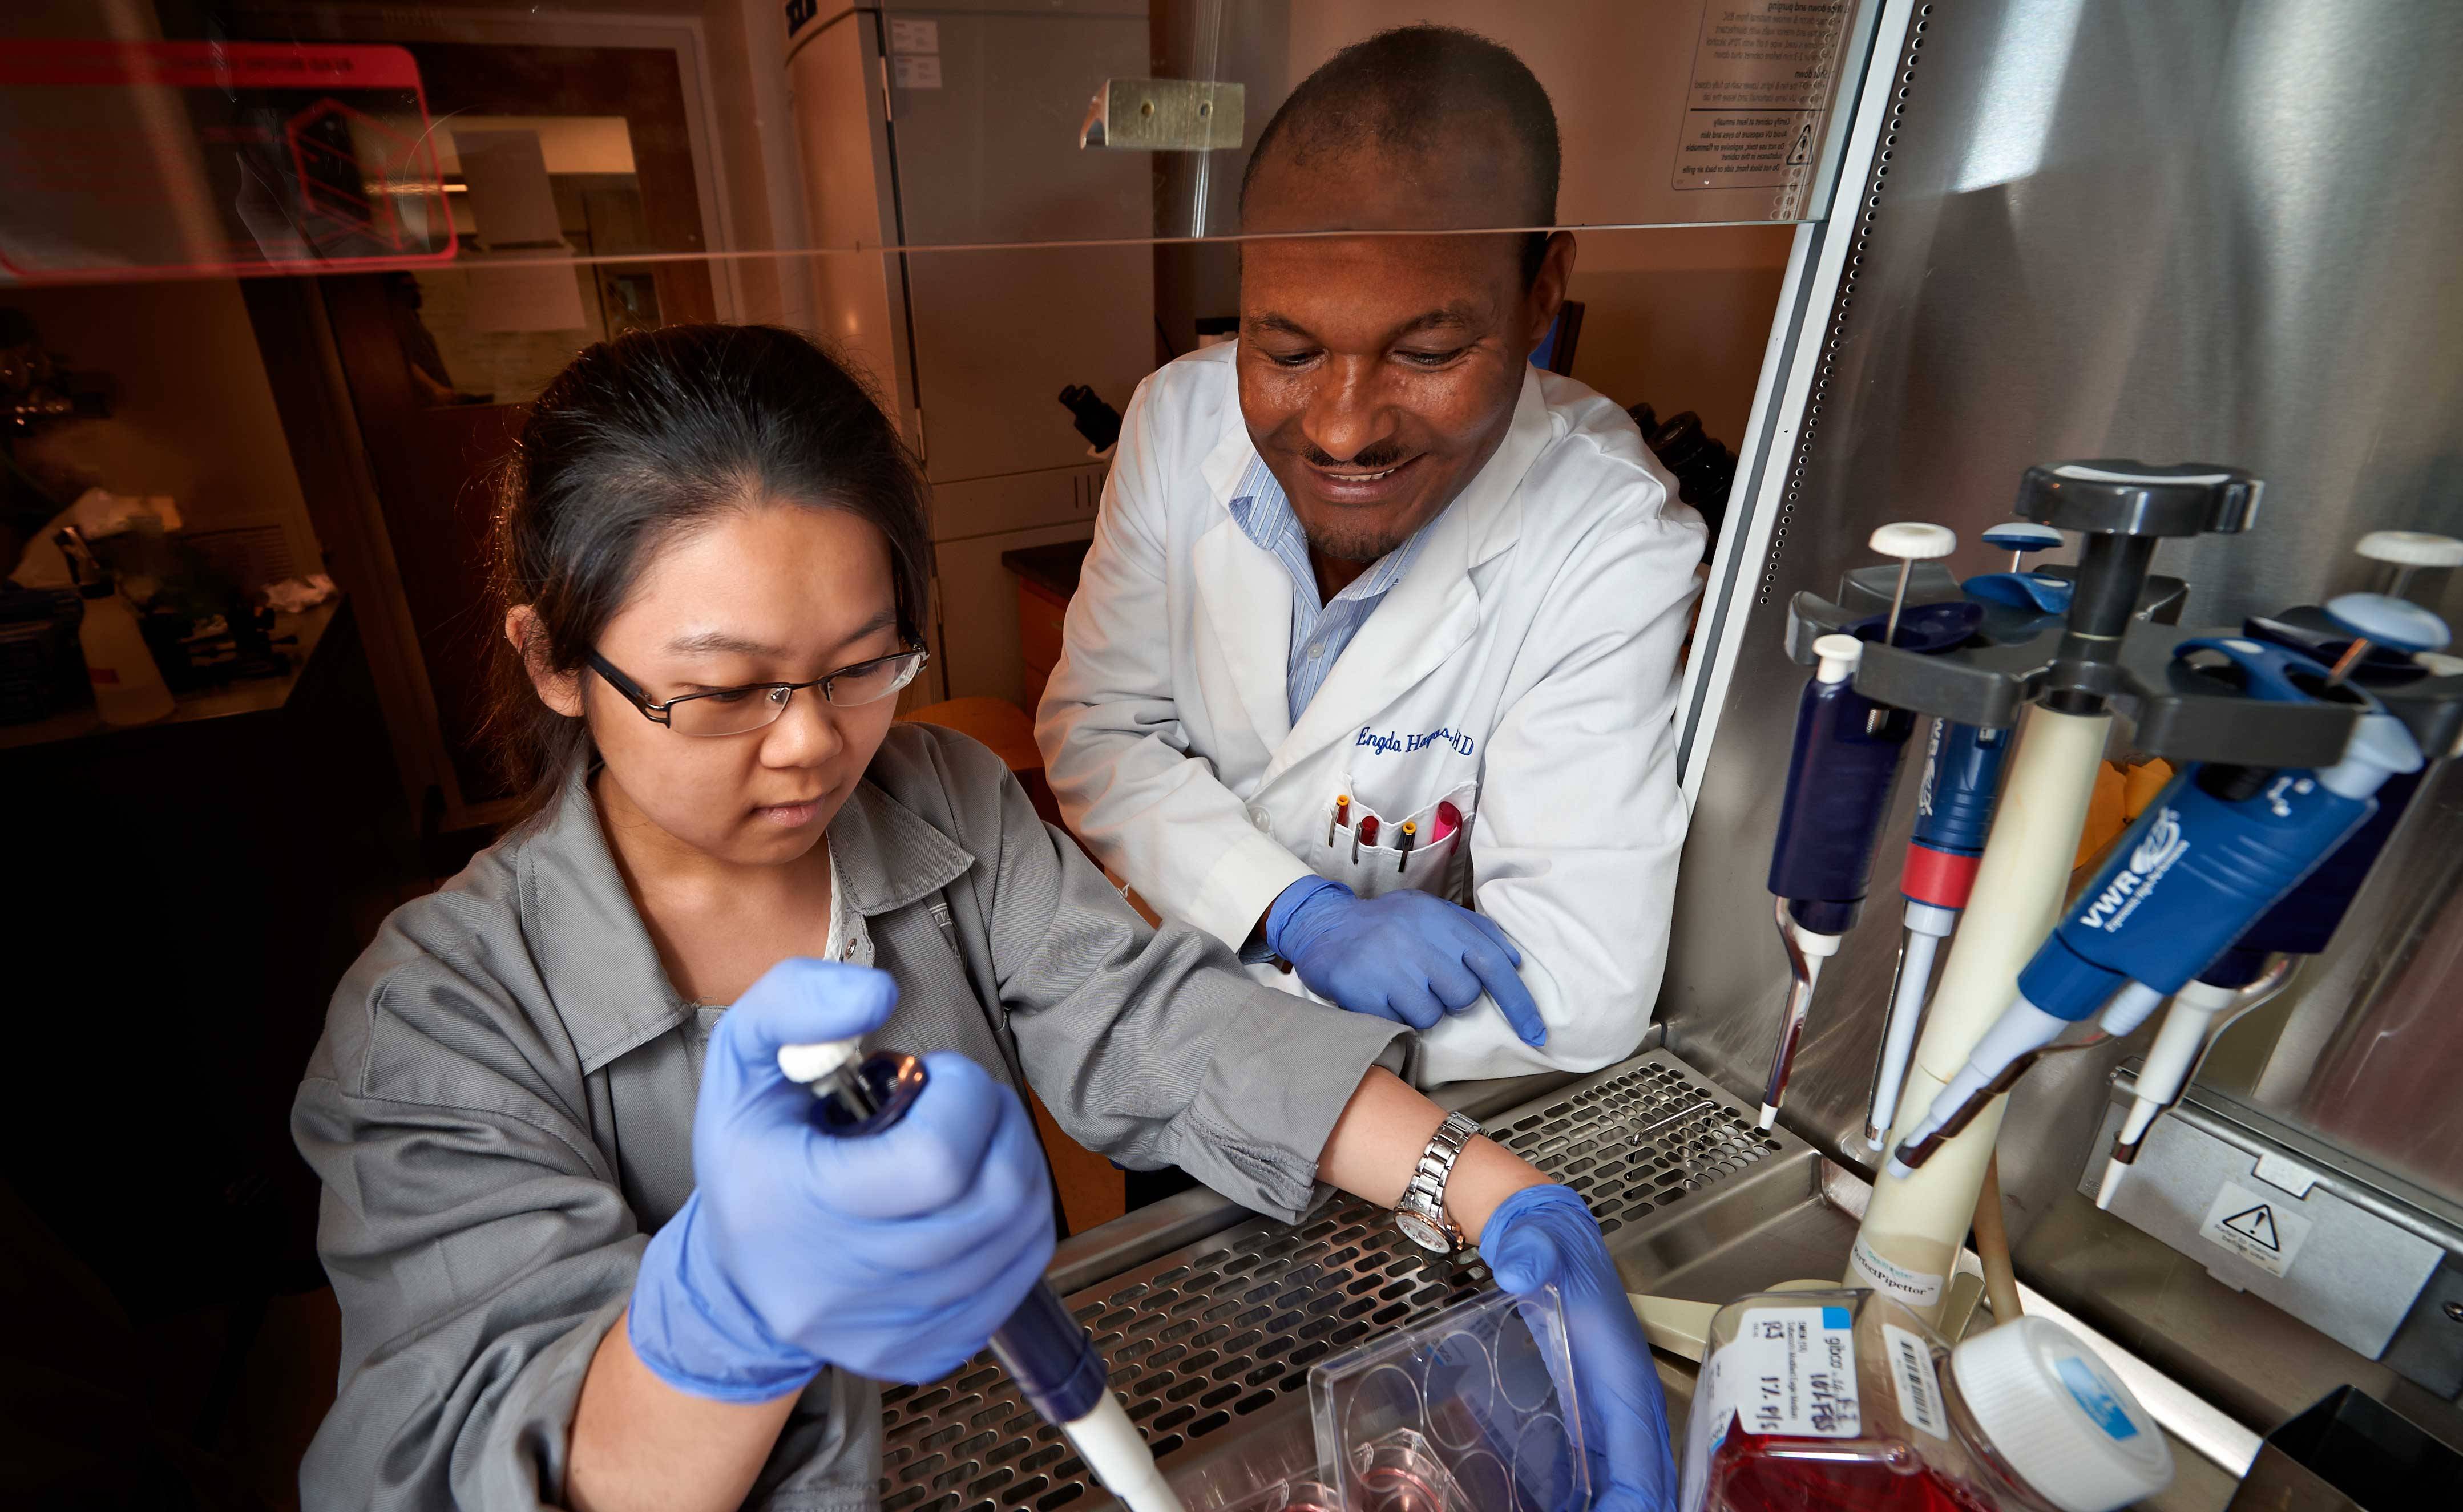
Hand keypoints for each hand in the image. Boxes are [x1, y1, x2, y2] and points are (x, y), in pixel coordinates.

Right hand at [627, 959, 1056, 1400]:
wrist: (740, 1275)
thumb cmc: (755, 1154)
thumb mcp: (743, 1059)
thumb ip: (795, 1002)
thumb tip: (878, 991)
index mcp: (794, 1209)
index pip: (935, 1161)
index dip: (963, 1100)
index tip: (939, 1076)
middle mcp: (843, 1288)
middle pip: (991, 1198)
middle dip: (998, 1125)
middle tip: (966, 1102)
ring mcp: (891, 1333)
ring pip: (1017, 1235)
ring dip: (1017, 1166)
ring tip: (974, 1140)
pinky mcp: (927, 1355)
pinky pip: (1018, 1276)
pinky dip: (1017, 1222)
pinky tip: (976, 1194)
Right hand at [1266, 878, 1545, 1045]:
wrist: (1322, 927)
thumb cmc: (1386, 925)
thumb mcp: (1429, 912)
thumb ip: (1472, 930)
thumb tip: (1513, 958)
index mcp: (1439, 919)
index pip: (1493, 962)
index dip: (1518, 1001)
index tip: (1535, 1031)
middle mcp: (1418, 939)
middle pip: (1464, 995)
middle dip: (1451, 997)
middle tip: (1426, 980)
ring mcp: (1390, 965)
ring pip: (1434, 1014)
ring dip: (1422, 1008)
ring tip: (1401, 986)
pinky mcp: (1365, 990)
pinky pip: (1402, 1022)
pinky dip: (1397, 1015)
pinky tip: (1382, 994)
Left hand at [1480, 1184, 1675, 1511]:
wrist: (1548, 1237)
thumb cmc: (1551, 1246)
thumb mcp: (1537, 1243)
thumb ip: (1529, 1252)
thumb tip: (1519, 1268)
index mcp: (1624, 1375)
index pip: (1641, 1457)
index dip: (1632, 1501)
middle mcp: (1629, 1401)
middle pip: (1650, 1483)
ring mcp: (1615, 1411)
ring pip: (1635, 1482)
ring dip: (1622, 1507)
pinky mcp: (1595, 1414)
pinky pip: (1610, 1472)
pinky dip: (1603, 1499)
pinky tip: (1574, 1510)